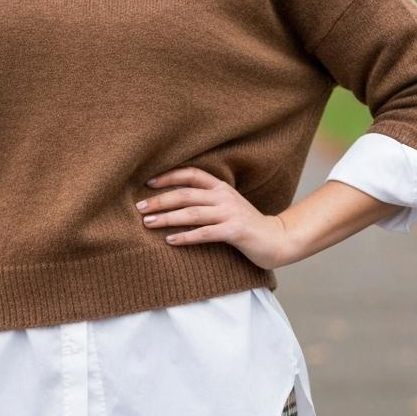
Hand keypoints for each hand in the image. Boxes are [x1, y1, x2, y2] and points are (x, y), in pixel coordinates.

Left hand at [135, 165, 290, 270]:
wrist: (277, 239)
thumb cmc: (246, 224)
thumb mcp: (227, 205)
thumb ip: (207, 200)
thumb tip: (174, 201)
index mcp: (221, 187)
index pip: (191, 174)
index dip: (169, 177)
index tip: (148, 184)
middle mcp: (224, 196)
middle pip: (186, 194)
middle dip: (160, 200)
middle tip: (139, 207)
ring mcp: (230, 213)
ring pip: (192, 213)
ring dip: (167, 218)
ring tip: (148, 223)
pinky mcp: (234, 231)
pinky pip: (204, 233)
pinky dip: (185, 237)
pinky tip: (170, 241)